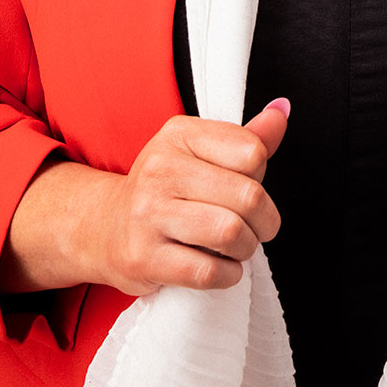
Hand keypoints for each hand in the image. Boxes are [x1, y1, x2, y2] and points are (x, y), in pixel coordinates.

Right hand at [97, 101, 289, 293]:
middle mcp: (161, 169)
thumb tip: (281, 111)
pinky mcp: (144, 257)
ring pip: (231, 233)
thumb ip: (247, 137)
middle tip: (254, 227)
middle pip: (249, 196)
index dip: (261, 176)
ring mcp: (149, 214)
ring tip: (234, 246)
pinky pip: (208, 271)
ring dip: (246, 248)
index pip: (252, 152)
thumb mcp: (201, 152)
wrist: (105, 227)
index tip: (246, 186)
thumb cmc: (166, 189)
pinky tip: (218, 267)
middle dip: (264, 221)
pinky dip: (226, 275)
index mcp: (179, 135)